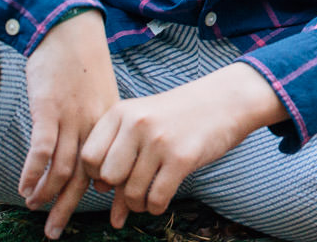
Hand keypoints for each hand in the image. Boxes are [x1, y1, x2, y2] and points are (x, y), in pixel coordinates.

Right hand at [19, 9, 116, 238]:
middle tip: (56, 233)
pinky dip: (32, 173)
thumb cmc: (83, 68)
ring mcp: (72, 118)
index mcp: (112, 124)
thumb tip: (95, 162)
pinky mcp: (49, 110)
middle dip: (70, 207)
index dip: (110, 196)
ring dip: (46, 193)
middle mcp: (95, 125)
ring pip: (63, 168)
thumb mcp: (102, 97)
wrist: (70, 32)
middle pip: (87, 176)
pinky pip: (42, 149)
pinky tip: (24, 187)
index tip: (112, 219)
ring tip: (35, 209)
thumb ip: (100, 128)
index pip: (114, 168)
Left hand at [80, 62, 284, 227]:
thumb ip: (124, 164)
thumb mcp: (146, 127)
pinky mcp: (183, 157)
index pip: (88, 157)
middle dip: (120, 189)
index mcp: (122, 112)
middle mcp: (137, 124)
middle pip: (108, 177)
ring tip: (150, 194)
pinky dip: (156, 206)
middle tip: (134, 186)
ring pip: (133, 193)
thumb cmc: (182, 116)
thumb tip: (113, 216)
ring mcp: (160, 140)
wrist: (227, 99)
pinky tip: (161, 199)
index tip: (115, 174)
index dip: (98, 173)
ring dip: (139, 203)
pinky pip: (156, 198)